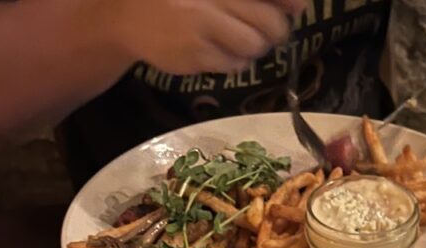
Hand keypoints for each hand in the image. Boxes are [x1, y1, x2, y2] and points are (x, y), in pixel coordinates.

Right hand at [115, 0, 305, 74]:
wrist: (125, 17)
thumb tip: (299, 4)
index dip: (291, 2)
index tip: (297, 6)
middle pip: (271, 23)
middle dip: (275, 30)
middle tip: (265, 29)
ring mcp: (202, 24)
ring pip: (255, 46)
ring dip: (254, 47)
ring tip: (236, 39)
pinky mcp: (195, 53)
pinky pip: (234, 64)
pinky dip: (233, 61)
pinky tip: (216, 49)